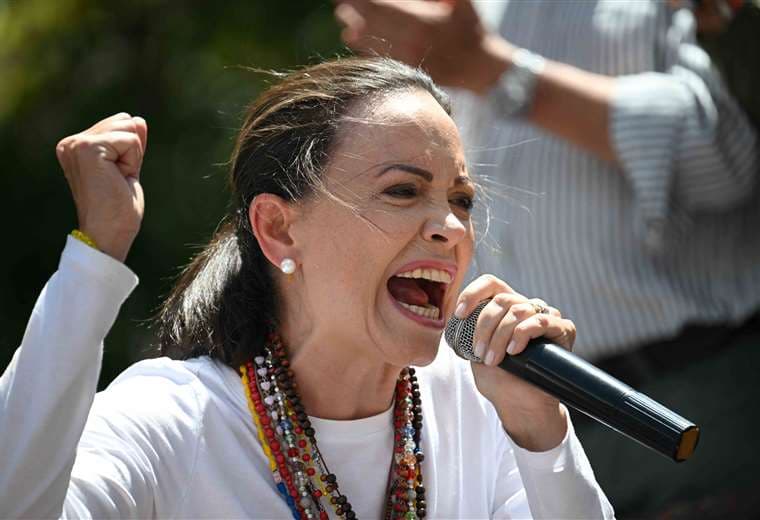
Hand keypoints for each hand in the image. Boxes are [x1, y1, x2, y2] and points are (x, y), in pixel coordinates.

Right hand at [56, 113, 147, 261]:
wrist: (109, 233)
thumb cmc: (118, 208)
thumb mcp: (127, 168)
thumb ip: (130, 143)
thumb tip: (138, 119)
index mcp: (76, 146)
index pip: (120, 124)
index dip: (130, 152)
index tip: (116, 177)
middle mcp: (71, 142)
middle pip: (125, 122)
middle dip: (132, 152)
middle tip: (117, 180)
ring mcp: (76, 144)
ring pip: (128, 129)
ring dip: (132, 158)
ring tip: (116, 180)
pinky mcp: (87, 148)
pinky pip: (130, 140)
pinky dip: (132, 161)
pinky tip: (117, 179)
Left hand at [334, 0, 512, 92]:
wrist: (480, 69)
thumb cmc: (471, 28)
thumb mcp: (460, 0)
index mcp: (421, 23)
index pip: (381, 7)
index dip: (361, 0)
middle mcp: (410, 42)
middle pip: (371, 24)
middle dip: (352, 11)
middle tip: (339, 3)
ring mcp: (406, 59)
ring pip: (371, 43)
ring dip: (354, 29)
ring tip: (343, 19)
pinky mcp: (406, 70)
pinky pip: (379, 57)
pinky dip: (363, 47)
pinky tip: (354, 39)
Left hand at [455, 275, 576, 450]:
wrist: (522, 406)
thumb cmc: (499, 380)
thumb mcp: (476, 354)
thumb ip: (468, 333)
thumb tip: (456, 319)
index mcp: (505, 308)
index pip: (491, 283)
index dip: (472, 293)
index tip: (459, 314)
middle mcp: (526, 307)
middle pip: (502, 299)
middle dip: (485, 326)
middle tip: (479, 353)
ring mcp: (546, 317)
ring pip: (518, 310)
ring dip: (500, 336)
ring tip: (494, 360)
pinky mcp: (563, 330)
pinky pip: (541, 321)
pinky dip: (522, 334)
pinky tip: (514, 351)